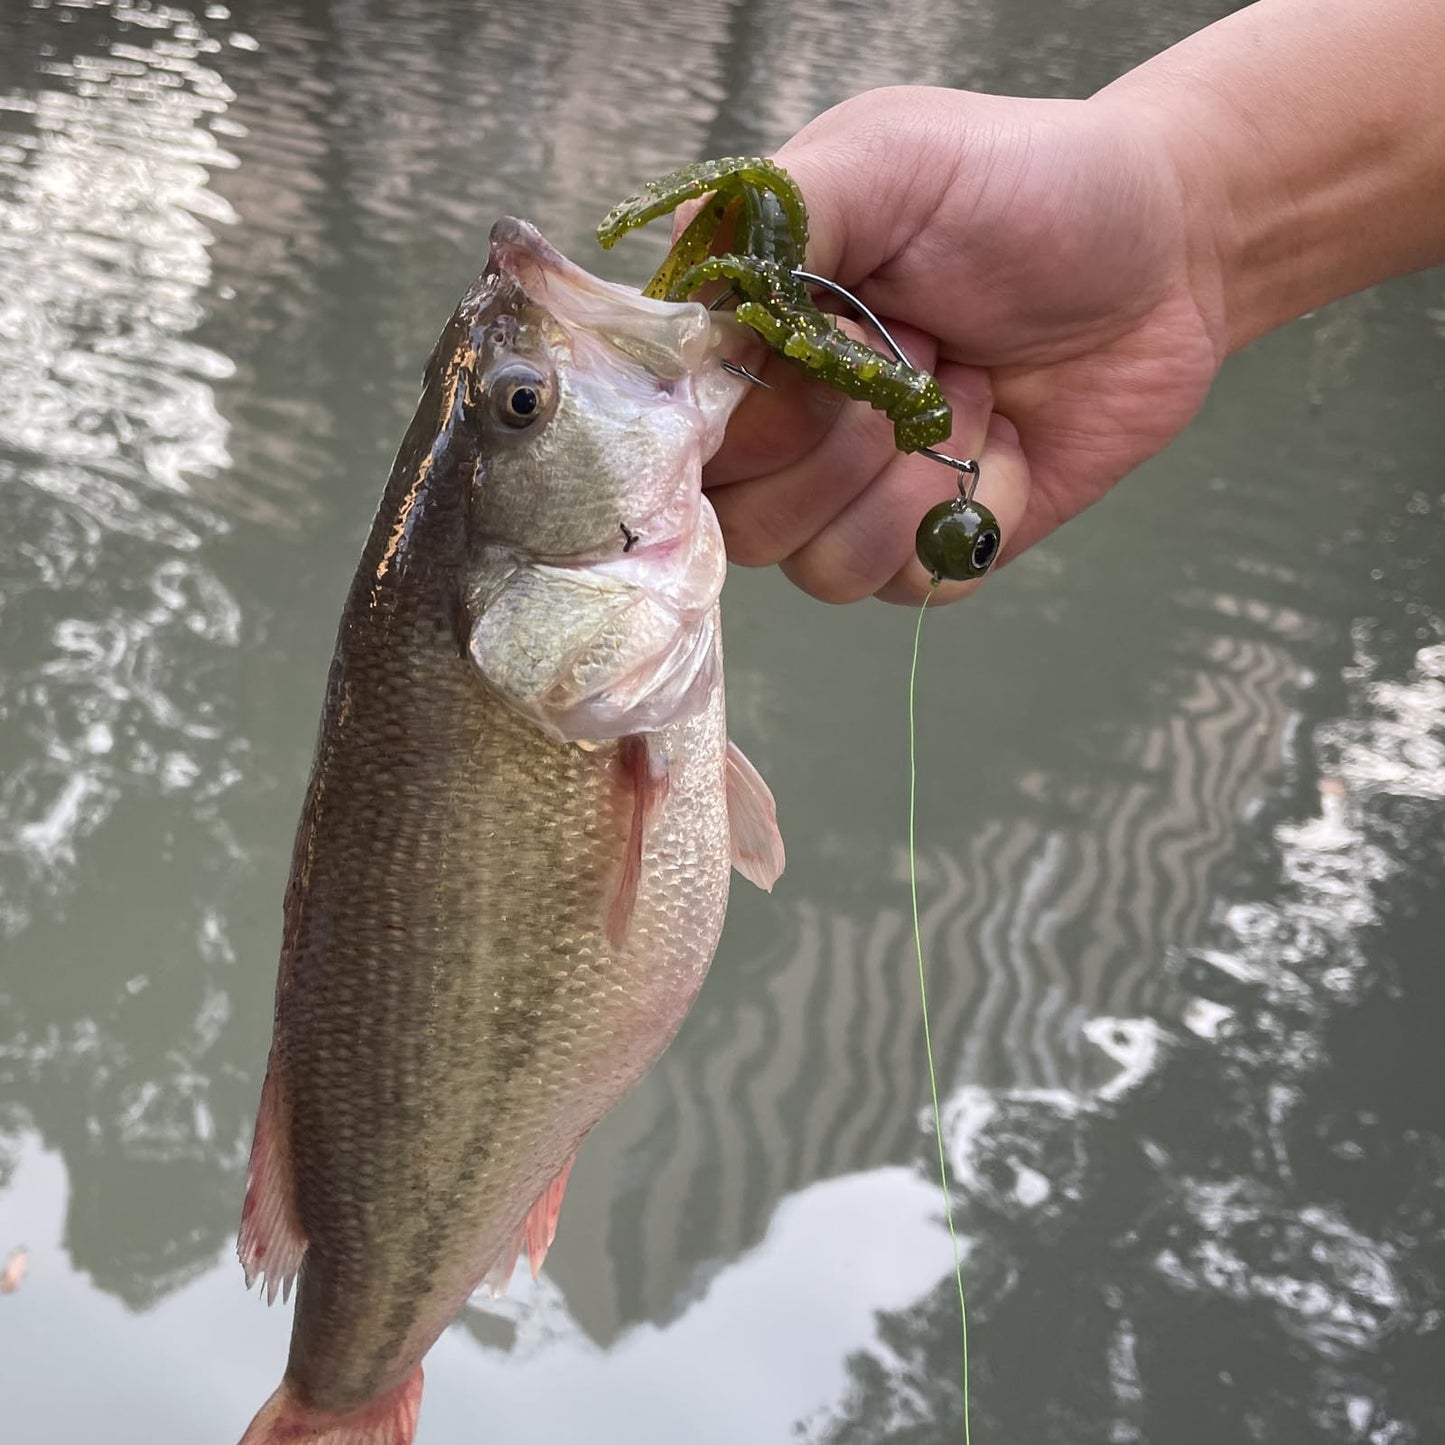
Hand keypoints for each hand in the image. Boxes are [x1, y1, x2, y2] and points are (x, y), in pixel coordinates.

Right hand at [702, 85, 1227, 604]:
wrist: (1164, 254)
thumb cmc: (1026, 188)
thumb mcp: (892, 157)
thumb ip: (779, 210)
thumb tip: (684, 271)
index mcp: (753, 345)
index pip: (682, 439)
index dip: (744, 423)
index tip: (821, 359)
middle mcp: (789, 436)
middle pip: (742, 524)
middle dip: (840, 446)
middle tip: (924, 352)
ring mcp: (861, 500)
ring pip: (822, 570)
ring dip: (909, 484)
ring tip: (969, 392)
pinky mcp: (938, 545)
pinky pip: (913, 589)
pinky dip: (969, 523)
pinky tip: (1004, 448)